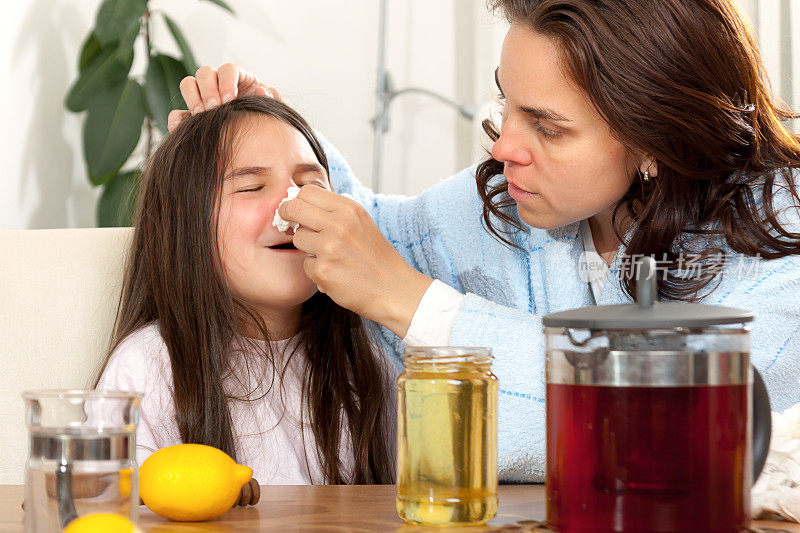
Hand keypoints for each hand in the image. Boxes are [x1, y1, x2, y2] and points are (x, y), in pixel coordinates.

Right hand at [167, 63, 288, 131]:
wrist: (259, 142)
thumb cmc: (267, 119)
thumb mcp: (276, 109)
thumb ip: (274, 98)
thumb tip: (263, 89)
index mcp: (239, 79)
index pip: (228, 69)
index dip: (226, 81)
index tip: (229, 98)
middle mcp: (218, 84)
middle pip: (204, 72)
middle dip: (208, 89)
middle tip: (214, 107)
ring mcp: (203, 98)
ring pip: (188, 84)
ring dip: (192, 97)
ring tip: (201, 115)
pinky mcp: (193, 116)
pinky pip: (178, 113)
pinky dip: (177, 119)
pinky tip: (183, 128)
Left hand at [279, 186, 432, 338]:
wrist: (393, 289)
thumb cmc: (376, 257)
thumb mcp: (362, 223)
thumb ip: (335, 212)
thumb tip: (302, 202)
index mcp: (349, 209)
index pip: (307, 192)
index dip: (296, 200)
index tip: (295, 210)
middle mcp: (338, 224)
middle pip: (294, 208)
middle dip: (287, 215)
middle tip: (290, 224)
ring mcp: (329, 248)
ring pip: (298, 238)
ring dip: (307, 248)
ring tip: (329, 256)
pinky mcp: (323, 270)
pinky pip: (305, 265)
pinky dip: (317, 271)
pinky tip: (335, 273)